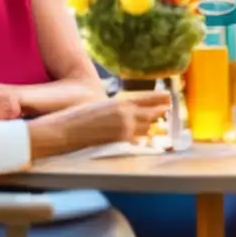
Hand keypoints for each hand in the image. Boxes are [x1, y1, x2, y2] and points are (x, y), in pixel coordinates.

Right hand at [56, 90, 172, 145]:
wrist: (66, 130)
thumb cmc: (77, 116)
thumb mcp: (100, 106)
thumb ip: (116, 109)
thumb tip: (127, 111)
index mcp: (119, 102)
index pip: (144, 99)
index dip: (157, 98)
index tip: (168, 96)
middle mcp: (125, 114)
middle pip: (149, 113)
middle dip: (159, 110)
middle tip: (169, 107)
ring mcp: (124, 128)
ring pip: (146, 125)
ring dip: (153, 122)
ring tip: (162, 119)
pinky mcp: (120, 140)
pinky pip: (137, 136)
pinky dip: (144, 134)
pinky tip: (148, 134)